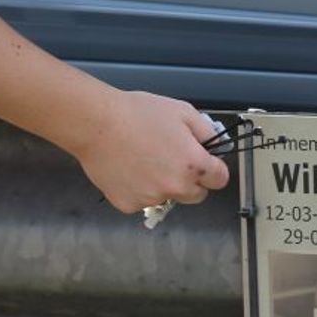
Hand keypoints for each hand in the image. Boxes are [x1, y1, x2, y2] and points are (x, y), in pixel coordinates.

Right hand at [75, 91, 230, 213]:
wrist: (96, 123)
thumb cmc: (137, 113)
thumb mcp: (182, 111)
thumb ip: (206, 131)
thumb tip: (216, 146)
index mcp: (193, 165)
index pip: (219, 180)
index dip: (213, 168)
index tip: (205, 162)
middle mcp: (175, 187)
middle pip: (196, 194)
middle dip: (190, 180)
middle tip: (172, 159)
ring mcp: (151, 199)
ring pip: (167, 197)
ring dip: (162, 185)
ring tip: (144, 158)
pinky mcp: (129, 204)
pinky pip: (142, 201)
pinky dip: (138, 189)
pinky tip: (129, 168)